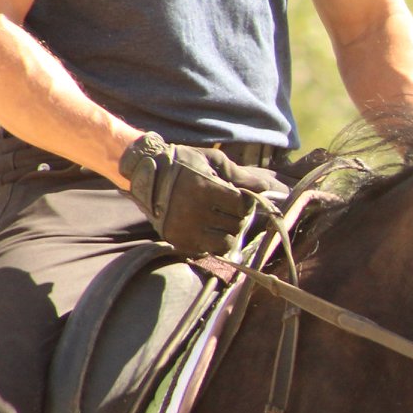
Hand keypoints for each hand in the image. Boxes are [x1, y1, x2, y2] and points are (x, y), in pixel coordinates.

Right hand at [119, 132, 289, 255]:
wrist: (146, 175)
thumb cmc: (183, 163)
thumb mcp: (212, 161)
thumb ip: (240, 175)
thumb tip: (266, 187)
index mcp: (204, 188)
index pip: (242, 204)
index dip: (246, 201)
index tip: (240, 196)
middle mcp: (194, 212)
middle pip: (236, 224)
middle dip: (238, 216)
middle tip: (229, 208)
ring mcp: (185, 229)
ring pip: (226, 243)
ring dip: (229, 232)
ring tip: (221, 220)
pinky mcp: (178, 241)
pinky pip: (208, 251)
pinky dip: (213, 243)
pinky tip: (208, 229)